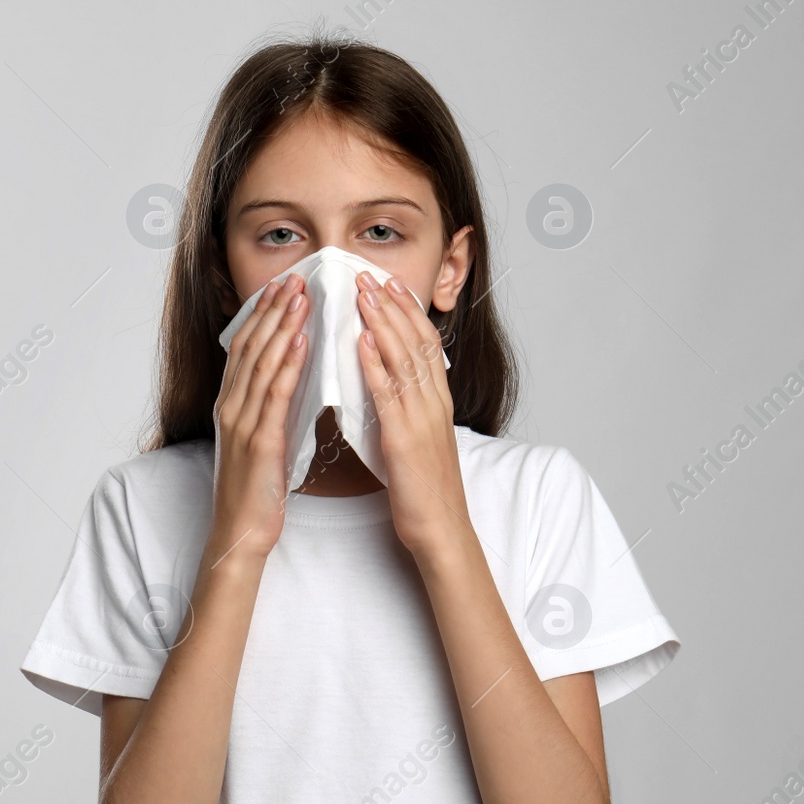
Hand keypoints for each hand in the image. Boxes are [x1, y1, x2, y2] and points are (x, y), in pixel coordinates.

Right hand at [210, 273, 309, 561]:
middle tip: (295, 278)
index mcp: (231, 404)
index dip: (263, 314)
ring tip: (301, 298)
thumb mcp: (262, 438)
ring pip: (261, 363)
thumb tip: (293, 376)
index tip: (282, 286)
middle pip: (250, 346)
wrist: (242, 532)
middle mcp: (231, 407)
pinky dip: (288, 365)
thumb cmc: (256, 490)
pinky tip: (302, 342)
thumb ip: (270, 406)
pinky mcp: (259, 441)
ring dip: (282, 326)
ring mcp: (242, 422)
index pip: (245, 347)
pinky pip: (274, 395)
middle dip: (273, 309)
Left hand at [355, 270, 468, 555]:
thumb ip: (409, 409)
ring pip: (404, 358)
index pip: (426, 343)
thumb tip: (390, 385)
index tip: (390, 283)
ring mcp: (421, 418)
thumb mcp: (420, 439)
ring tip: (362, 293)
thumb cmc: (426, 490)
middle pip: (416, 341)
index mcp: (438, 402)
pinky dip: (375, 363)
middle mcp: (433, 403)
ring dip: (382, 322)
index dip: (408, 310)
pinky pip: (389, 393)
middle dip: (392, 304)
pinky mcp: (404, 438)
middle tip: (368, 274)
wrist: (441, 529)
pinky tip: (361, 340)